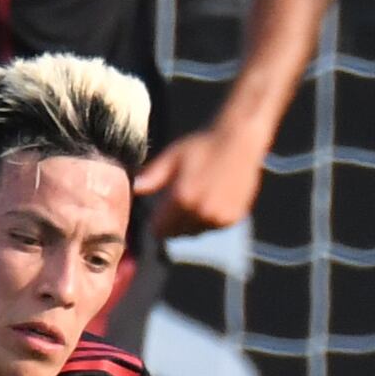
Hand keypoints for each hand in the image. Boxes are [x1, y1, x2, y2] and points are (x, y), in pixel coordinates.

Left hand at [133, 121, 265, 237]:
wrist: (240, 141)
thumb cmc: (203, 146)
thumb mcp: (173, 157)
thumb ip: (152, 176)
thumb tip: (134, 188)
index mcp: (182, 198)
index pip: (159, 229)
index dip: (155, 222)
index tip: (156, 213)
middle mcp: (200, 212)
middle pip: (176, 234)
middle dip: (172, 222)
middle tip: (177, 202)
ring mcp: (218, 218)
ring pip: (194, 232)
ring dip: (190, 222)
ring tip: (196, 197)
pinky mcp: (232, 218)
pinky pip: (212, 227)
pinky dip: (208, 219)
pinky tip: (211, 198)